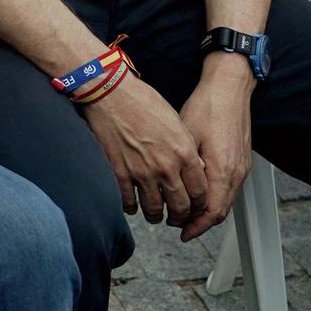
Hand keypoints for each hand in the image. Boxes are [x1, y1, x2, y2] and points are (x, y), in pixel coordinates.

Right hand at [82, 76, 209, 227]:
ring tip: (155, 215)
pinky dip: (131, 207)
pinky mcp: (120, 173)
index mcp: (184, 154)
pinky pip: (129, 201)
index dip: (199, 204)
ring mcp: (142, 172)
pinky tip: (132, 205)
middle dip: (180, 215)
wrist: (111, 94)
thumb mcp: (177, 124)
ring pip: (154, 209)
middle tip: (177, 216)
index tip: (195, 206)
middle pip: (180, 206)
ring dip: (156, 216)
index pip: (200, 192)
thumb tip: (192, 169)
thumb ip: (186, 150)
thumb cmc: (142, 102)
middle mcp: (166, 167)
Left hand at [175, 57, 255, 241]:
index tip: (181, 232)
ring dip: (206, 211)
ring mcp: (241, 167)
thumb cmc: (206, 108)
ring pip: (225, 200)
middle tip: (178, 225)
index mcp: (222, 170)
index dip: (196, 226)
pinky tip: (198, 192)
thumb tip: (173, 188)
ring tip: (184, 212)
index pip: (212, 212)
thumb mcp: (186, 137)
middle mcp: (236, 172)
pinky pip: (229, 188)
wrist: (229, 89)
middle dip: (199, 222)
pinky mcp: (241, 160)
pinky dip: (214, 197)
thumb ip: (185, 167)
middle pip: (220, 211)